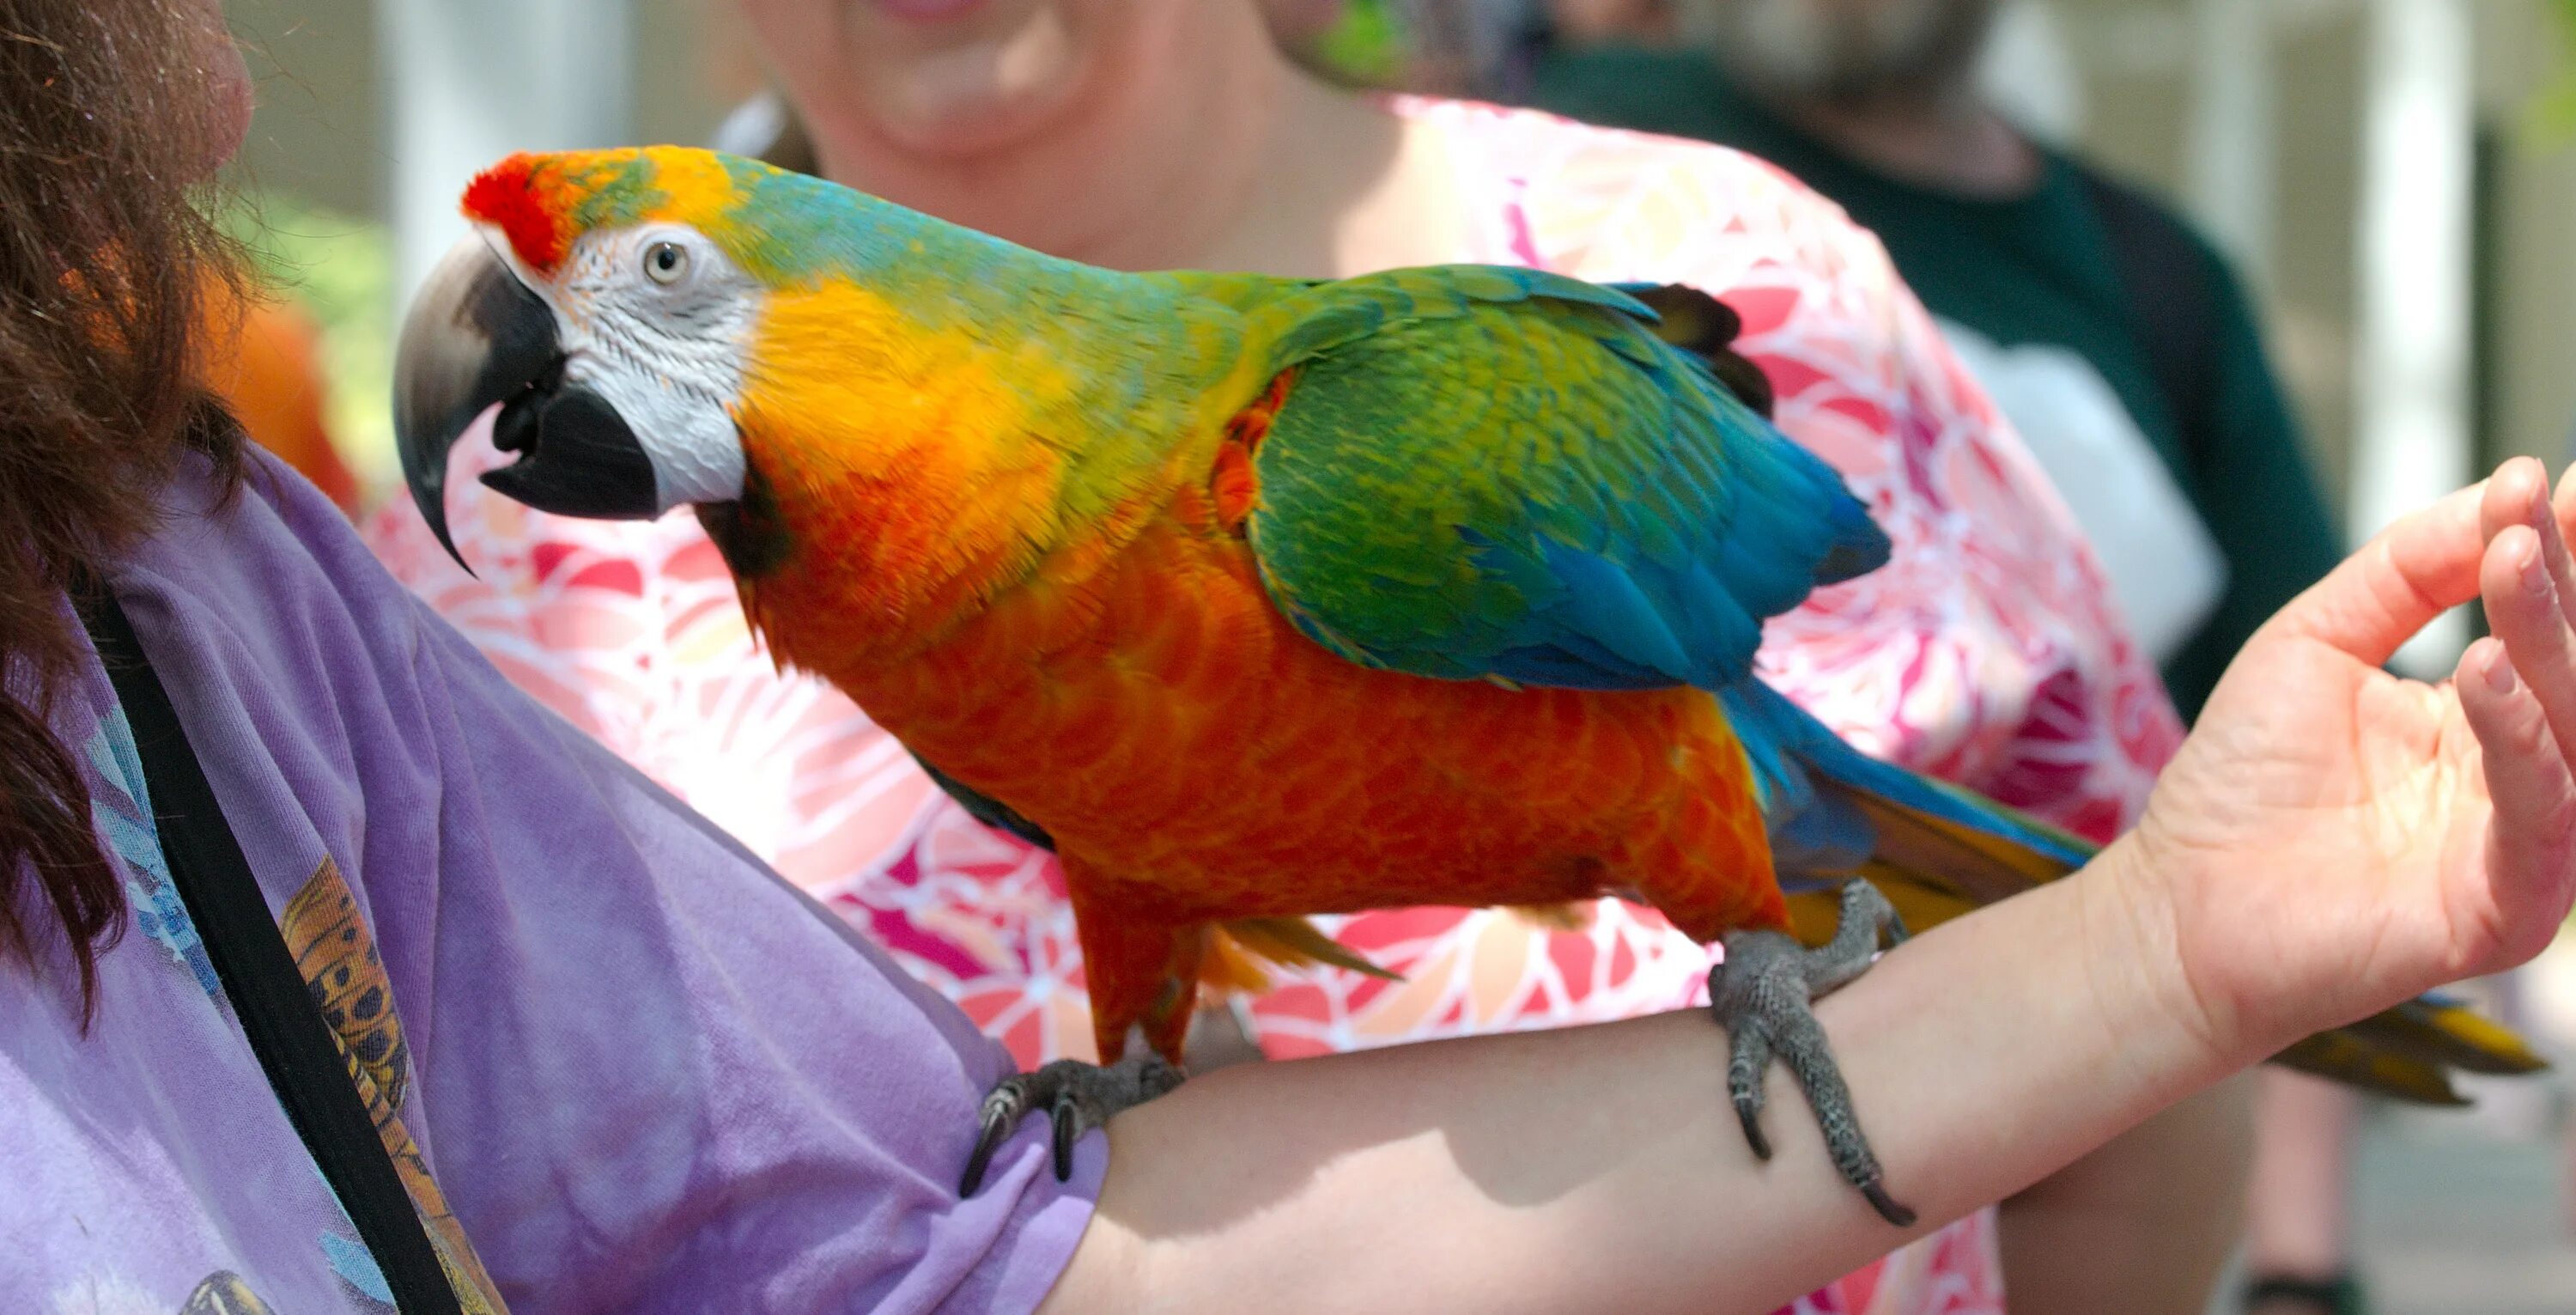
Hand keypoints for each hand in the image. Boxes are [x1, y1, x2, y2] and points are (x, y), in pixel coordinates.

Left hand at [2116, 458, 2575, 1069]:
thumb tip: (2507, 486)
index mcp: (2493, 719)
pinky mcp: (2506, 910)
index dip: (2560, 553)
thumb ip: (2409, 567)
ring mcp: (2523, 847)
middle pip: (2575, 671)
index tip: (2551, 481)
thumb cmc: (2240, 783)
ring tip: (2511, 565)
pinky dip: (2523, 746)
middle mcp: (2527, 780)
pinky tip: (2486, 675)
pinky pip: (2542, 821)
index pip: (2551, 628)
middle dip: (2561, 585)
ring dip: (2548, 642)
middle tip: (2535, 510)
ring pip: (2575, 734)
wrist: (2178, 902)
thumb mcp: (2320, 639)